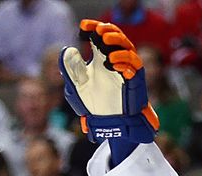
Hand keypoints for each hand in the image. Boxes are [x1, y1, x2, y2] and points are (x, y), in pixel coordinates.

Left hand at [59, 19, 158, 146]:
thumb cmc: (93, 103)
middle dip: (108, 31)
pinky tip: (113, 63)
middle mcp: (114, 60)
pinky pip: (135, 67)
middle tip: (98, 31)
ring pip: (128, 48)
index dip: (92, 27)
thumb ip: (70, 69)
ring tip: (104, 43)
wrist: (107, 123)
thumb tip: (66, 50)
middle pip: (116, 37)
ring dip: (117, 43)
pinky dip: (125, 63)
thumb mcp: (76, 86)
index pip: (99, 36)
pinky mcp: (134, 81)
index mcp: (99, 58)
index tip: (82, 26)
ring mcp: (126, 69)